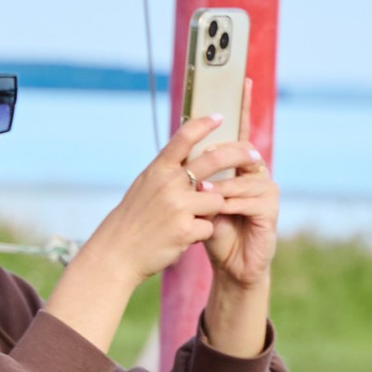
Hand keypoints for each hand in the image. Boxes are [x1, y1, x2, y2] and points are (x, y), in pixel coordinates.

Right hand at [46, 100, 274, 357]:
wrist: (116, 254)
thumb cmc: (131, 220)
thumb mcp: (144, 187)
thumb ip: (166, 171)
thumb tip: (187, 153)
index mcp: (158, 170)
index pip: (183, 138)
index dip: (203, 124)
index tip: (220, 117)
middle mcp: (169, 184)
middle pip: (214, 159)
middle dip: (239, 154)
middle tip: (255, 155)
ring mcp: (178, 207)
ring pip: (216, 199)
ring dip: (212, 210)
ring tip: (193, 220)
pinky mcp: (185, 231)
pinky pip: (209, 227)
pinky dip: (201, 233)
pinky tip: (183, 238)